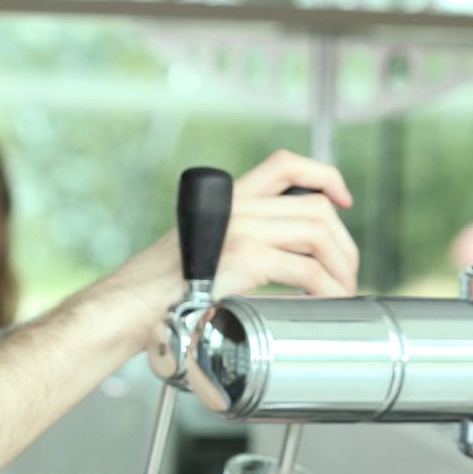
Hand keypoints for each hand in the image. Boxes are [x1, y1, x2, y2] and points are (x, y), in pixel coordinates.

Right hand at [83, 150, 357, 353]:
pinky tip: (323, 303)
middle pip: (316, 205)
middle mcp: (236, 206)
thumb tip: (290, 275)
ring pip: (318, 231)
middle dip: (343, 243)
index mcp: (227, 200)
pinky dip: (325, 288)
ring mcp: (240, 228)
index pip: (285, 165)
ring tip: (340, 292)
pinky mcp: (243, 256)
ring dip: (340, 266)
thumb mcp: (202, 256)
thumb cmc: (159, 294)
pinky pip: (306, 269)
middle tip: (346, 274)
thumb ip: (241, 250)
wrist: (126, 309)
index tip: (344, 199)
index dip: (325, 175)